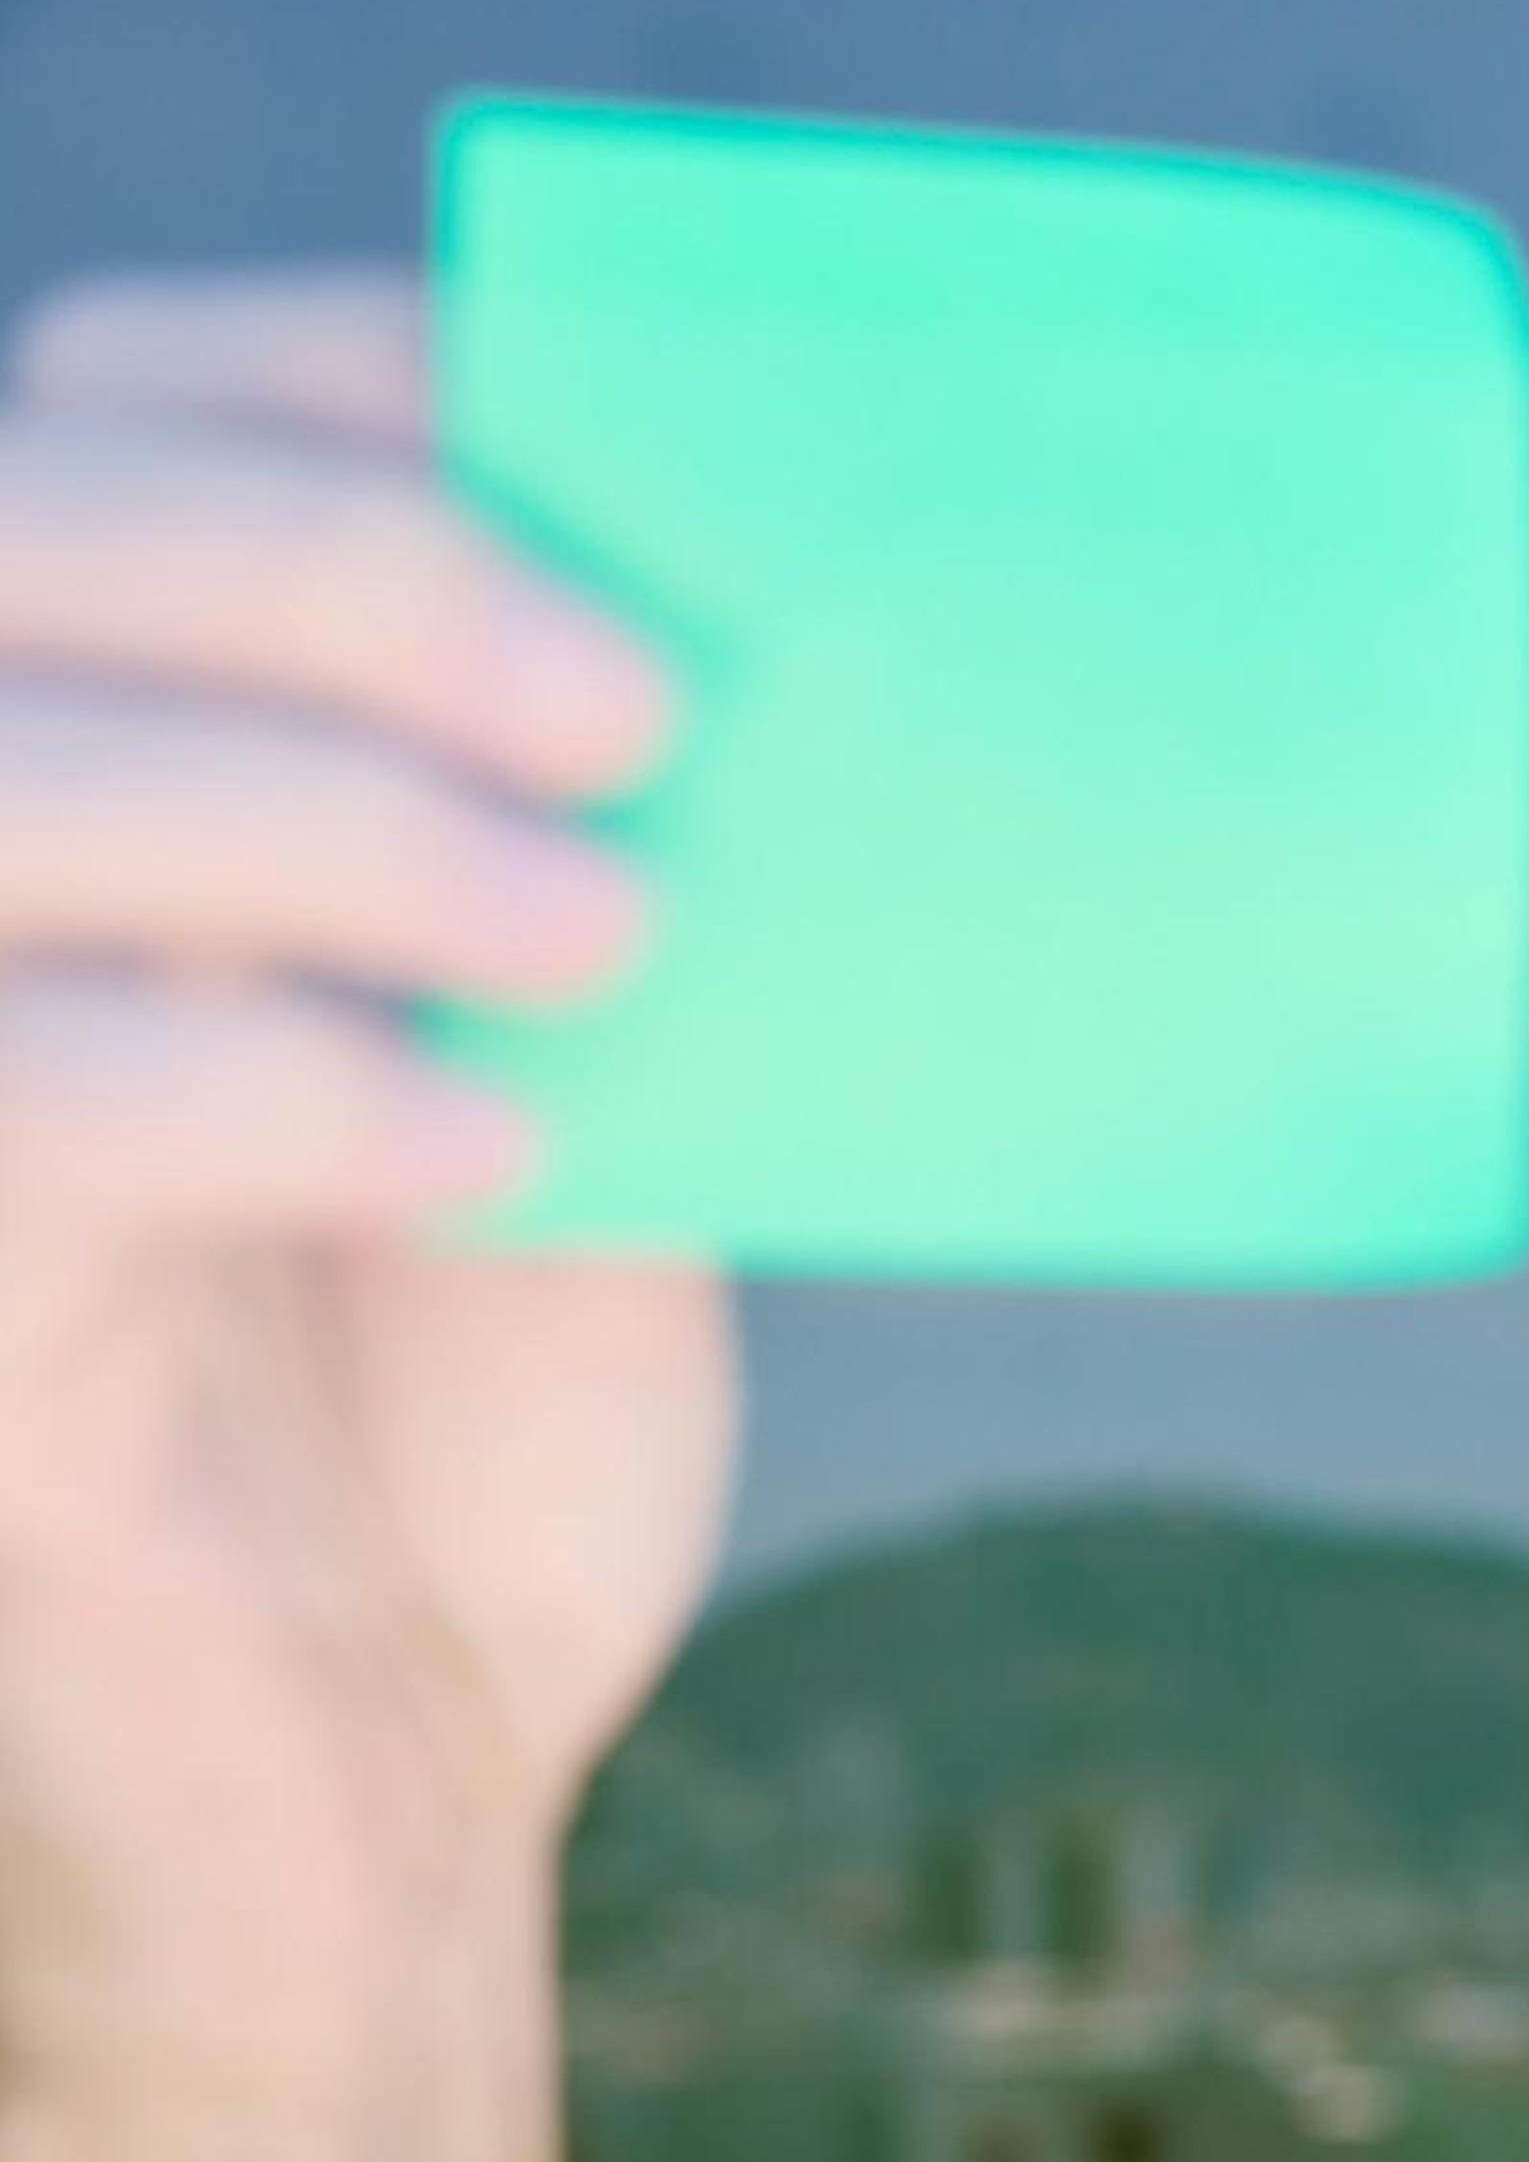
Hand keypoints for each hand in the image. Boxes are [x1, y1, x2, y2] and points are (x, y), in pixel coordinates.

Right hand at [0, 264, 738, 2075]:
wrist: (385, 1791)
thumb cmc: (481, 1427)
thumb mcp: (582, 1082)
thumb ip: (597, 865)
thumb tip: (816, 629)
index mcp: (111, 771)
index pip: (105, 410)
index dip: (321, 370)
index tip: (578, 419)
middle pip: (18, 544)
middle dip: (338, 569)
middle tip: (649, 707)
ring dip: (318, 810)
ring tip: (608, 929)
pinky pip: (25, 1115)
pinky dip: (274, 1089)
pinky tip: (504, 1153)